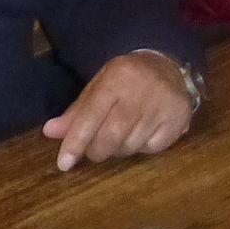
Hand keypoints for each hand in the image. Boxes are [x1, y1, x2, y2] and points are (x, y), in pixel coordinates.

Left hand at [42, 51, 195, 172]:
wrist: (167, 64)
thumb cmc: (126, 80)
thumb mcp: (99, 86)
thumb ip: (77, 111)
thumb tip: (50, 132)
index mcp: (116, 77)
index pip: (91, 114)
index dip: (76, 141)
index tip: (64, 163)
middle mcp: (141, 90)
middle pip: (111, 136)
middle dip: (97, 150)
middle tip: (96, 149)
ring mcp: (163, 104)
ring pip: (130, 146)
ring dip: (120, 149)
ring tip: (122, 134)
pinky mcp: (179, 118)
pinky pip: (152, 149)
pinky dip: (142, 147)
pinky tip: (143, 132)